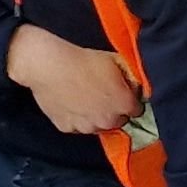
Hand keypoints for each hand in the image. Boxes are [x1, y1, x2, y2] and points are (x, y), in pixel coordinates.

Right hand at [10, 24, 142, 136]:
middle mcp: (108, 121)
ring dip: (94, 116)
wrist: (49, 65)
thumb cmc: (83, 59)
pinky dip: (75, 117)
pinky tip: (70, 101)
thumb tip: (136, 85)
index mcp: (124, 105)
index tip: (121, 91)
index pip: (136, 109)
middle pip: (117, 120)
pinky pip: (75, 125)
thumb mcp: (116, 60)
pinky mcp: (66, 128)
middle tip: (100, 92)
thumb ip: (131, 76)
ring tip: (83, 97)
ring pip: (96, 125)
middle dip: (113, 109)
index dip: (128, 99)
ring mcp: (86, 127)